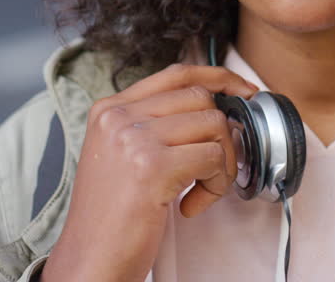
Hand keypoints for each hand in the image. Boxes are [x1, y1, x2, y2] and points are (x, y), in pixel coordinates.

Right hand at [41, 62, 258, 281]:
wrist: (90, 260)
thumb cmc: (110, 217)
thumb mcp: (121, 156)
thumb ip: (155, 125)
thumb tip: (212, 110)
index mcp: (109, 109)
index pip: (176, 74)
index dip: (218, 78)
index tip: (245, 91)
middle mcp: (118, 116)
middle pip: (200, 99)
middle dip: (222, 135)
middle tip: (213, 170)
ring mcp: (133, 138)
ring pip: (213, 125)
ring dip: (221, 164)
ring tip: (200, 192)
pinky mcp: (152, 166)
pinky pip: (213, 158)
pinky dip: (215, 186)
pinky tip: (191, 206)